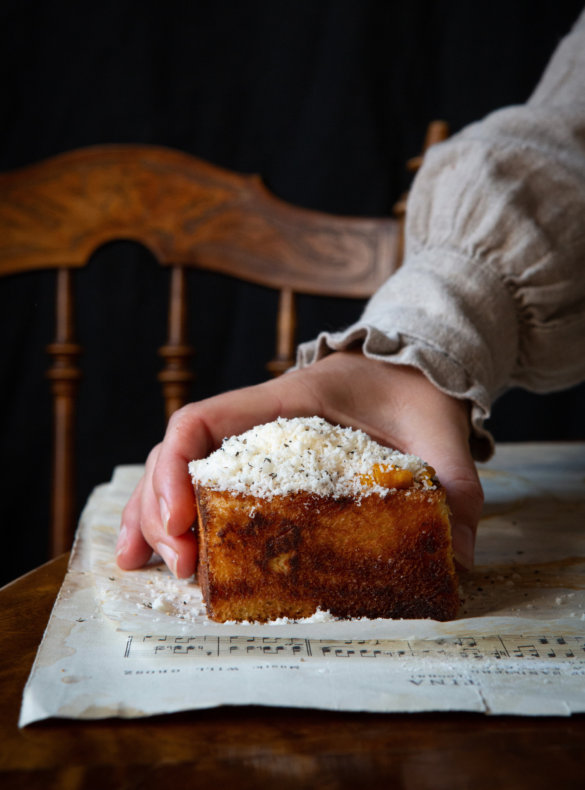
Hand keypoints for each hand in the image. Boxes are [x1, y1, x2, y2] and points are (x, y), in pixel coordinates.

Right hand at [116, 351, 482, 576]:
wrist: (414, 365)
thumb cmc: (415, 389)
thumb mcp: (438, 431)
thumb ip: (453, 482)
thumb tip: (457, 555)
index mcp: (284, 400)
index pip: (201, 422)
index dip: (175, 469)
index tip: (181, 521)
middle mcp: (255, 419)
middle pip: (176, 456)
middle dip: (161, 511)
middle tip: (180, 567)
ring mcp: (252, 439)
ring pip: (176, 470)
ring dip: (152, 516)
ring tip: (142, 567)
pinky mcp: (261, 461)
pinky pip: (200, 482)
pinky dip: (171, 513)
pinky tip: (161, 549)